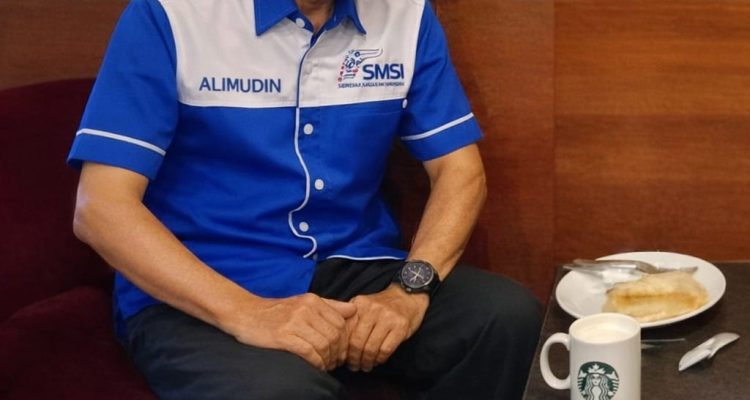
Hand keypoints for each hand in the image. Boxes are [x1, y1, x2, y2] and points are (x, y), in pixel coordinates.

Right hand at [225, 293, 355, 370]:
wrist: (246, 314)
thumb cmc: (277, 311)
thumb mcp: (304, 302)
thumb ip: (330, 305)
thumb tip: (354, 309)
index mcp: (313, 300)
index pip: (341, 323)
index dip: (344, 340)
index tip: (340, 351)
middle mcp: (306, 309)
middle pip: (335, 335)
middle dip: (338, 352)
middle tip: (334, 362)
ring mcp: (295, 322)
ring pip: (324, 344)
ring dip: (328, 360)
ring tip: (325, 365)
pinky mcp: (284, 336)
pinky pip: (309, 352)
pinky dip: (316, 362)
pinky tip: (316, 366)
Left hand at [346, 284, 428, 371]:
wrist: (407, 296)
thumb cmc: (382, 306)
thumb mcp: (364, 307)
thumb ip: (351, 321)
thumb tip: (340, 347)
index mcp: (359, 304)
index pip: (345, 331)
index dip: (342, 349)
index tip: (342, 359)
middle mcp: (372, 309)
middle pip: (357, 342)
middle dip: (354, 359)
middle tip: (354, 367)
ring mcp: (387, 317)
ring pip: (371, 348)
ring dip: (367, 362)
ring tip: (366, 366)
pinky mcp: (400, 326)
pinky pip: (386, 349)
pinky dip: (380, 359)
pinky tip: (378, 360)